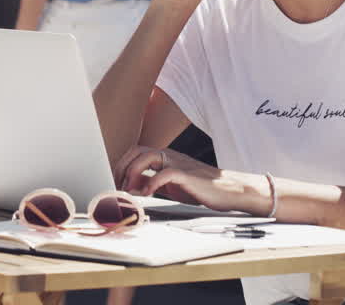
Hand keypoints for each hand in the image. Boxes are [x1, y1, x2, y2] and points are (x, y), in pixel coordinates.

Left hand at [115, 145, 256, 212]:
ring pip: (147, 157)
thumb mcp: (171, 185)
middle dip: (123, 167)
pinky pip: (165, 173)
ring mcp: (178, 163)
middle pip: (137, 151)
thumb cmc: (200, 188)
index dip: (122, 164)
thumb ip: (153, 182)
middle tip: (118, 185)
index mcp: (165, 157)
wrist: (229, 190)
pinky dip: (152, 183)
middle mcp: (169, 156)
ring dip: (133, 172)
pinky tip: (147, 194)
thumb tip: (132, 186)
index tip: (115, 180)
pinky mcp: (187, 175)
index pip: (135, 152)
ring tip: (129, 189)